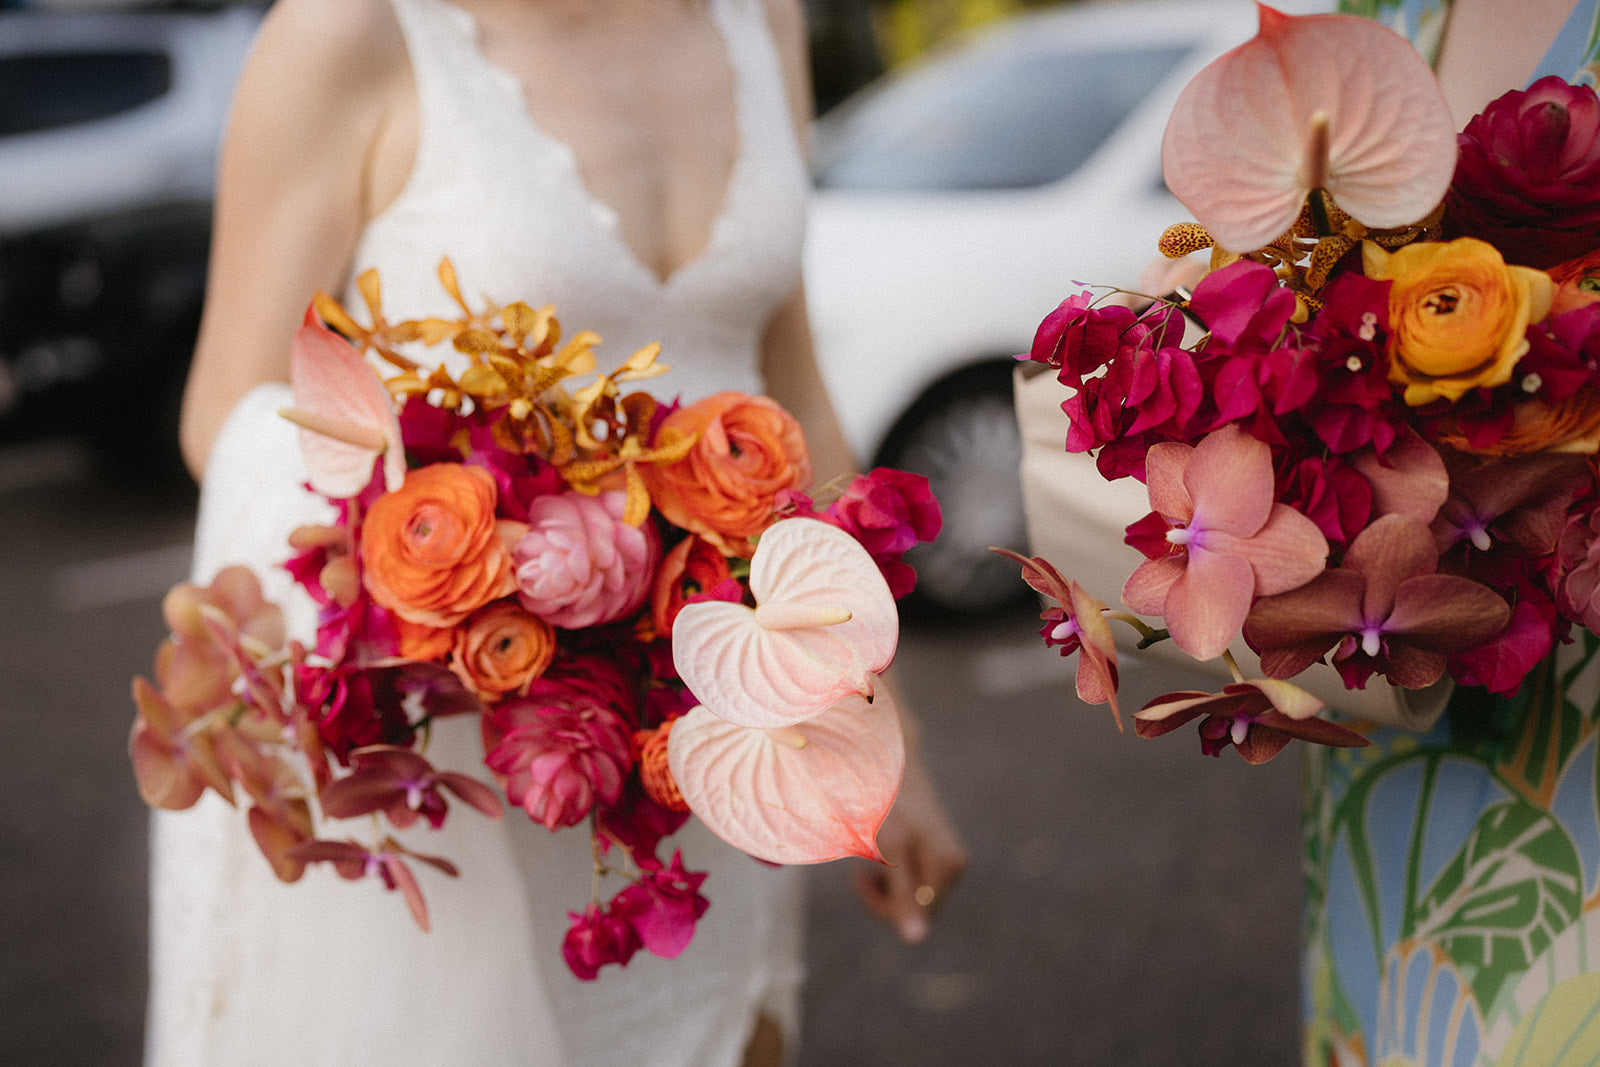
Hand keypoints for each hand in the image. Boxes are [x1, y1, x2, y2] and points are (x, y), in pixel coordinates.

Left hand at [851, 745, 966, 944]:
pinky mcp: (936, 858)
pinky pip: (910, 887)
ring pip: (910, 901)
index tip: (861, 876)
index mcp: (949, 865)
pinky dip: (890, 877)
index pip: (914, 918)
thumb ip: (903, 894)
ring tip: (872, 857)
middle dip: (884, 896)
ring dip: (885, 886)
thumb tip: (915, 940)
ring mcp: (947, 863)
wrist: (886, 766)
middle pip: (915, 912)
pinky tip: (882, 854)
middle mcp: (954, 866)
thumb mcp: (890, 848)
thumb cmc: (885, 803)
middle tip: (863, 869)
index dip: (881, 904)